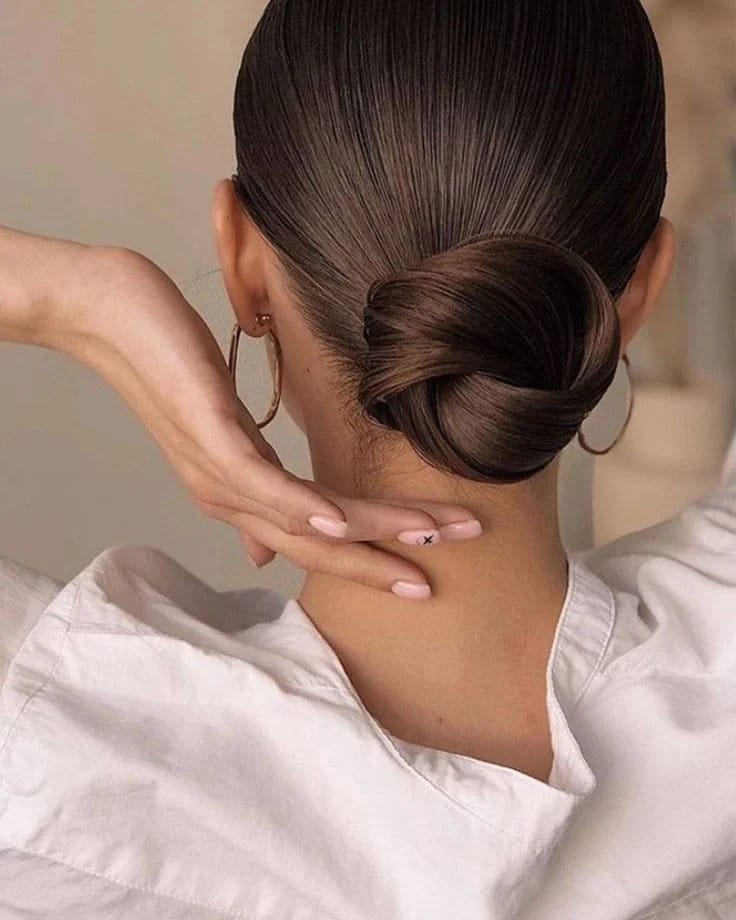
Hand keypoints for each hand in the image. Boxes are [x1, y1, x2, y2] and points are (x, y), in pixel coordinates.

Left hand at [52, 245, 481, 595]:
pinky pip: (260, 481)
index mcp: (239, 495)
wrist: (103, 314)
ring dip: (371, 532)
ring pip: (304, 519)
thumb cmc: (169, 364)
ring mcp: (216, 470)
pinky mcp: (207, 434)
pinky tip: (340, 521)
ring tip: (428, 535)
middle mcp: (228, 498)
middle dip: (384, 561)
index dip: (369, 563)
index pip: (316, 544)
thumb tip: (265, 554)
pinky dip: (302, 505)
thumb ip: (256, 485)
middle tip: (443, 572)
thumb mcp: (222, 432)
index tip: (425, 570)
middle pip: (317, 548)